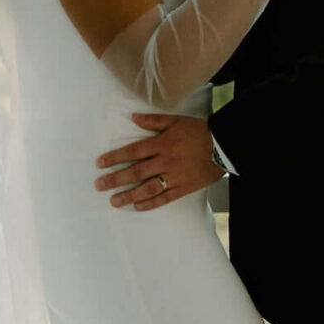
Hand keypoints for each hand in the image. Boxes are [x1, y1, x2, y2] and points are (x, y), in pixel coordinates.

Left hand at [95, 112, 219, 210]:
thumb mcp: (176, 120)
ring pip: (148, 188)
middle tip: (99, 185)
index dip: (115, 158)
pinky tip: (137, 207)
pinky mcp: (184, 188)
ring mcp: (174, 177)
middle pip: (136, 172)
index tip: (100, 164)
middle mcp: (165, 161)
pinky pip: (165, 198)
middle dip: (115, 179)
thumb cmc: (198, 131)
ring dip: (129, 195)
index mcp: (161, 144)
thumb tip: (133, 117)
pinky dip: (150, 203)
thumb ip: (153, 121)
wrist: (224, 145)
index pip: (133, 152)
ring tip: (113, 201)